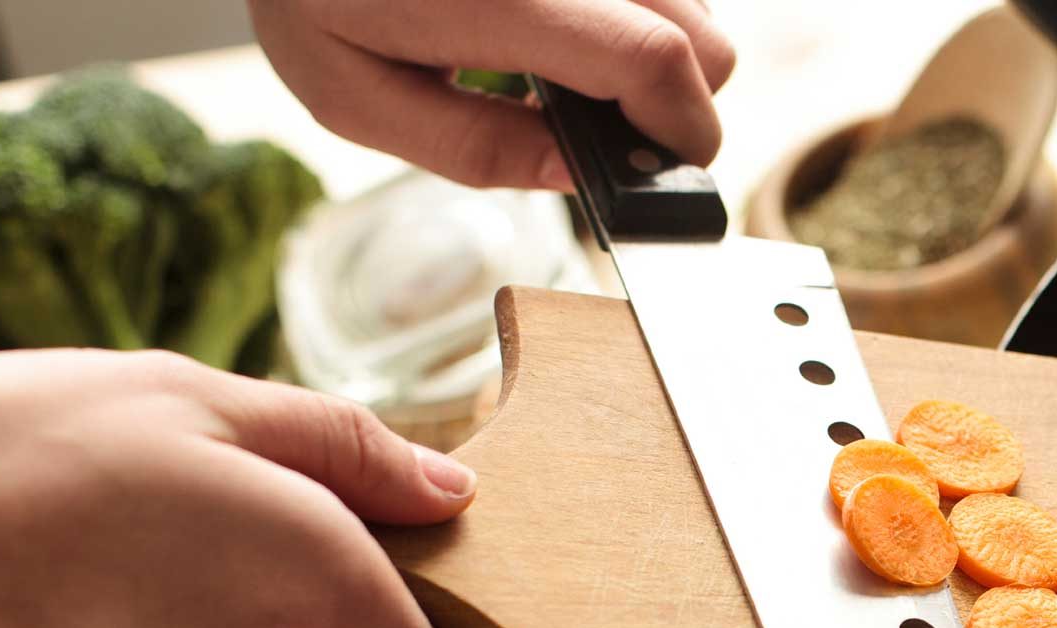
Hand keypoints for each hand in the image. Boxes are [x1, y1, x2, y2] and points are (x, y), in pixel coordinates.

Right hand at [0, 349, 469, 627]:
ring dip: (202, 608)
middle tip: (191, 494)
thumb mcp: (197, 398)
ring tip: (106, 527)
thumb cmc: (13, 461)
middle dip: (288, 587)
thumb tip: (447, 490)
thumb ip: (347, 448)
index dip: (409, 615)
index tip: (354, 546)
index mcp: (328, 602)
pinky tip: (58, 580)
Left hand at [249, 0, 736, 186]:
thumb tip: (576, 174)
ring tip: (579, 80)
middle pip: (703, 41)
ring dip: (663, 61)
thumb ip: (470, 147)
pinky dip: (640, 22)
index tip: (663, 182)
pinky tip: (576, 37)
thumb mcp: (353, 95)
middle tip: (612, 140)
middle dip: (681, 109)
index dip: (683, 134)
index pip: (650, 59)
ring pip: (696, 10)